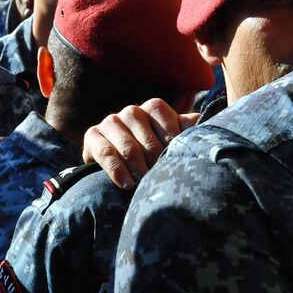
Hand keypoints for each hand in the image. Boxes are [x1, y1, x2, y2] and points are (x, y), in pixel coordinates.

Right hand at [81, 98, 198, 188]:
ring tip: (146, 184)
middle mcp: (130, 112)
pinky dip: (116, 169)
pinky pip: (105, 152)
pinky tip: (127, 184)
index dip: (171, 138)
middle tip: (163, 178)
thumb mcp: (171, 140)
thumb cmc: (153, 152)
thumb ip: (186, 130)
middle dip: (155, 159)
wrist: (119, 165)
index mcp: (151, 108)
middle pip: (146, 135)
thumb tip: (199, 121)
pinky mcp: (92, 136)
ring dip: (138, 166)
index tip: (178, 158)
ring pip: (126, 145)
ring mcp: (110, 122)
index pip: (162, 116)